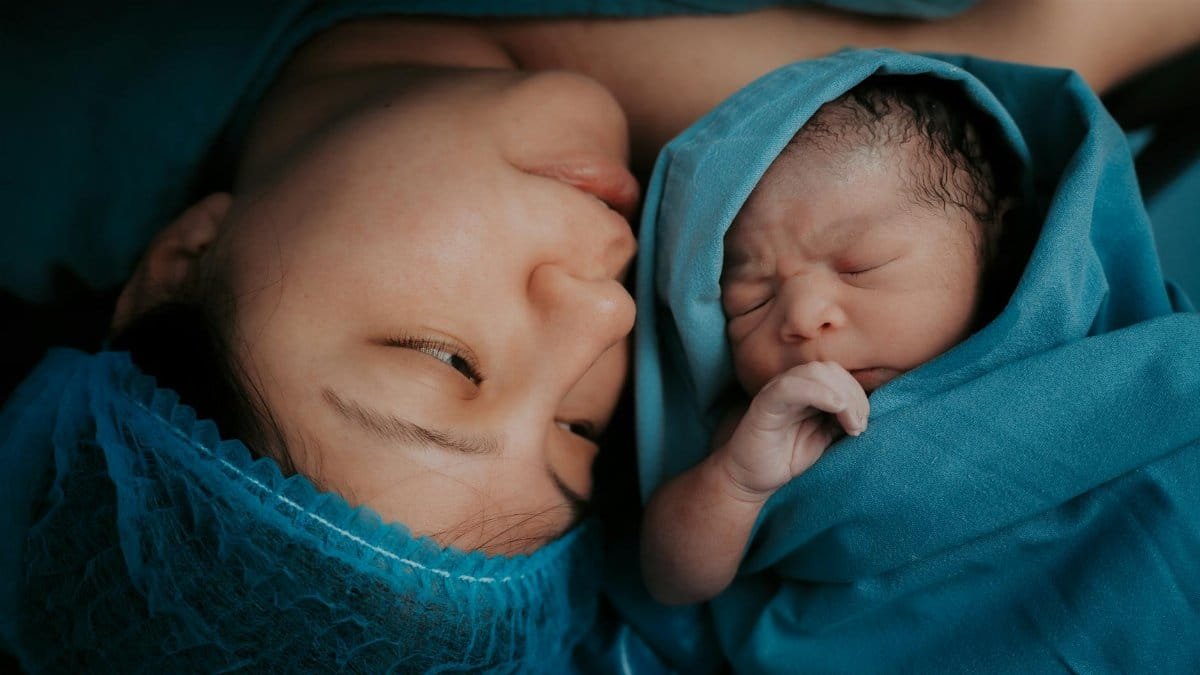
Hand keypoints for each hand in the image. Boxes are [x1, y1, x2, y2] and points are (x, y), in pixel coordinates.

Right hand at [714, 361, 868, 499]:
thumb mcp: (824, 436)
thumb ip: (840, 418)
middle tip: (858, 426)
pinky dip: (818, 393)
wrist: (750, 479)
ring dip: (843, 396)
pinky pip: (789, 387)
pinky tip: (836, 409)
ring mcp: (775, 391)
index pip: (836, 373)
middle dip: (854, 395)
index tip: (863, 423)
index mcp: (805, 388)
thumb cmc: (786, 457)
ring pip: (814, 372)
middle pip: (829, 370)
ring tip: (851, 425)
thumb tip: (866, 409)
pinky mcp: (764, 404)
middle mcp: (790, 384)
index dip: (857, 393)